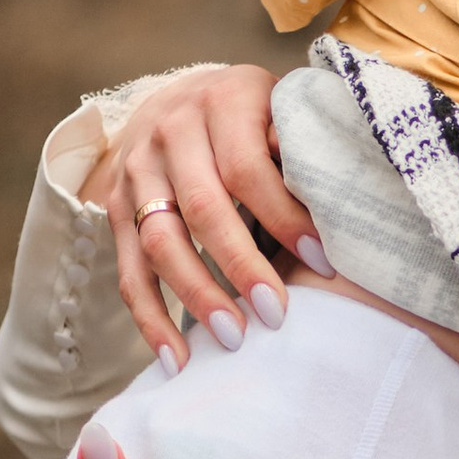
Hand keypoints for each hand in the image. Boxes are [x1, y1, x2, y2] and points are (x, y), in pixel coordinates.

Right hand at [93, 64, 316, 366]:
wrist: (178, 98)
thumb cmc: (254, 117)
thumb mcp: (283, 110)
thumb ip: (303, 149)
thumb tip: (344, 207)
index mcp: (222, 102)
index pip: (249, 168)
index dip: (284, 217)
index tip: (323, 263)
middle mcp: (169, 131)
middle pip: (201, 208)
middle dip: (239, 266)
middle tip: (275, 315)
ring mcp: (136, 171)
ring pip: (158, 242)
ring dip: (195, 296)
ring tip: (233, 340)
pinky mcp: (114, 207)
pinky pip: (128, 270)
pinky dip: (150, 318)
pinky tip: (175, 359)